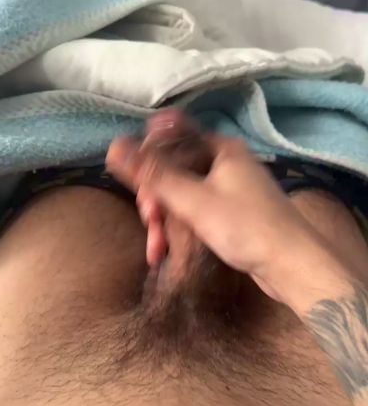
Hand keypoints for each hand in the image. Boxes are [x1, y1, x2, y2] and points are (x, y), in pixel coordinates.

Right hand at [107, 110, 339, 304]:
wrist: (293, 266)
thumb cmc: (245, 227)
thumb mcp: (193, 200)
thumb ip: (152, 174)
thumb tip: (113, 146)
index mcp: (220, 148)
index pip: (172, 139)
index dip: (148, 159)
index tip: (137, 185)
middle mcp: (226, 162)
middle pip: (174, 170)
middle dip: (155, 198)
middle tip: (148, 219)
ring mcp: (229, 189)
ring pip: (182, 195)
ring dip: (163, 220)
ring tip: (156, 246)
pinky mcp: (232, 214)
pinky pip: (195, 213)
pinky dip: (178, 229)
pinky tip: (163, 251)